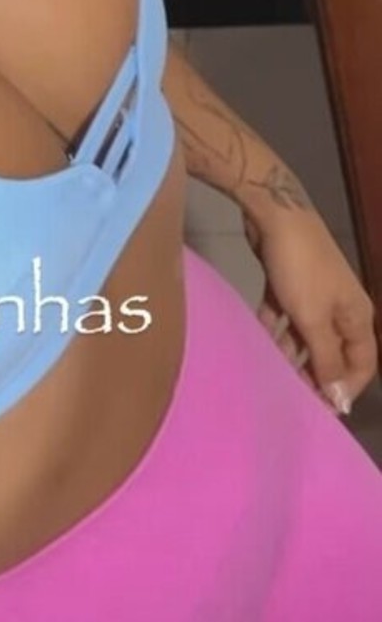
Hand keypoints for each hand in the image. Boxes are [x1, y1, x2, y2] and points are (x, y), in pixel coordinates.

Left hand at [245, 209, 377, 413]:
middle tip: (291, 393)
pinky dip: (273, 326)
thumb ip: (326, 360)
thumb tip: (341, 399)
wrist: (276, 214)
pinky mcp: (288, 282)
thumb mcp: (314, 319)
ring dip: (290, 350)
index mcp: (357, 316)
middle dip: (314, 371)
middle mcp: (340, 306)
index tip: (322, 407)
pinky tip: (257, 338)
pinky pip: (284, 313)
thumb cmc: (301, 270)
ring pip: (305, 333)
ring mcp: (314, 293)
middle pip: (332, 350)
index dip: (346, 387)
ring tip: (271, 371)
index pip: (362, 363)